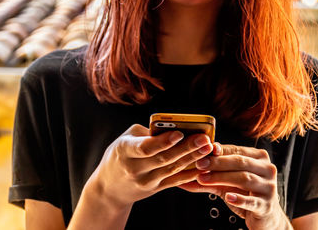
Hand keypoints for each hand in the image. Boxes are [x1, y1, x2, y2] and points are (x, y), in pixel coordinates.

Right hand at [87, 124, 212, 209]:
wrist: (109, 187)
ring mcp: (145, 181)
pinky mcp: (155, 189)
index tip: (179, 133)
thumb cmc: (119, 155)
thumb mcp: (125, 139)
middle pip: (164, 158)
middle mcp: (134, 168)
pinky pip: (175, 180)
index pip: (145, 147)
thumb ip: (148, 133)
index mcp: (124, 151)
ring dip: (193, 158)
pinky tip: (203, 164)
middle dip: (186, 148)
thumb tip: (175, 128)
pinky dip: (190, 173)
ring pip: (173, 169)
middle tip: (203, 138)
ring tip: (208, 148)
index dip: (163, 141)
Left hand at [178, 144, 291, 229]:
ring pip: (244, 178)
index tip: (200, 152)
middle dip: (217, 163)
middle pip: (240, 162)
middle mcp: (267, 169)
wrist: (264, 217)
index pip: (236, 150)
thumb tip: (183, 172)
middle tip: (199, 165)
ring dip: (221, 178)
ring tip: (204, 179)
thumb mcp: (226, 182)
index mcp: (258, 157)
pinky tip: (228, 197)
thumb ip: (208, 175)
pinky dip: (239, 199)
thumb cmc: (244, 194)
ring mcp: (269, 186)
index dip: (218, 151)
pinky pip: (252, 201)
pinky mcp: (266, 204)